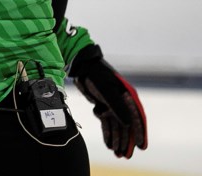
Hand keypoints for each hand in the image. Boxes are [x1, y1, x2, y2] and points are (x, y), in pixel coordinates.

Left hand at [69, 44, 147, 158]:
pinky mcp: (103, 106)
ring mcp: (113, 105)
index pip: (137, 119)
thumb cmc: (97, 76)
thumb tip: (129, 125)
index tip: (141, 147)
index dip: (140, 133)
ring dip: (117, 139)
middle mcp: (123, 103)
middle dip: (126, 141)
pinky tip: (108, 144)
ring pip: (117, 126)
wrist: (82, 67)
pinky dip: (108, 133)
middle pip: (127, 125)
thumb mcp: (107, 91)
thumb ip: (118, 107)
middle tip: (126, 156)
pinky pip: (108, 123)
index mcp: (129, 98)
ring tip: (116, 154)